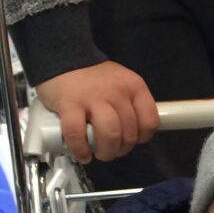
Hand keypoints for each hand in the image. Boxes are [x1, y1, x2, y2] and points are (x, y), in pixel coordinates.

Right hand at [36, 61, 158, 163]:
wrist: (63, 58)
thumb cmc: (95, 78)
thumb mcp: (121, 84)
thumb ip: (130, 105)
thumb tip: (133, 135)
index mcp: (134, 86)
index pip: (150, 122)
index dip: (140, 138)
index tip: (129, 139)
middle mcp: (118, 92)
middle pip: (129, 133)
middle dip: (120, 149)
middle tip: (110, 148)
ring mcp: (93, 98)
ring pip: (110, 135)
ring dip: (105, 152)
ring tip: (97, 152)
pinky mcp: (70, 104)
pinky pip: (78, 134)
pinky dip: (81, 150)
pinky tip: (82, 154)